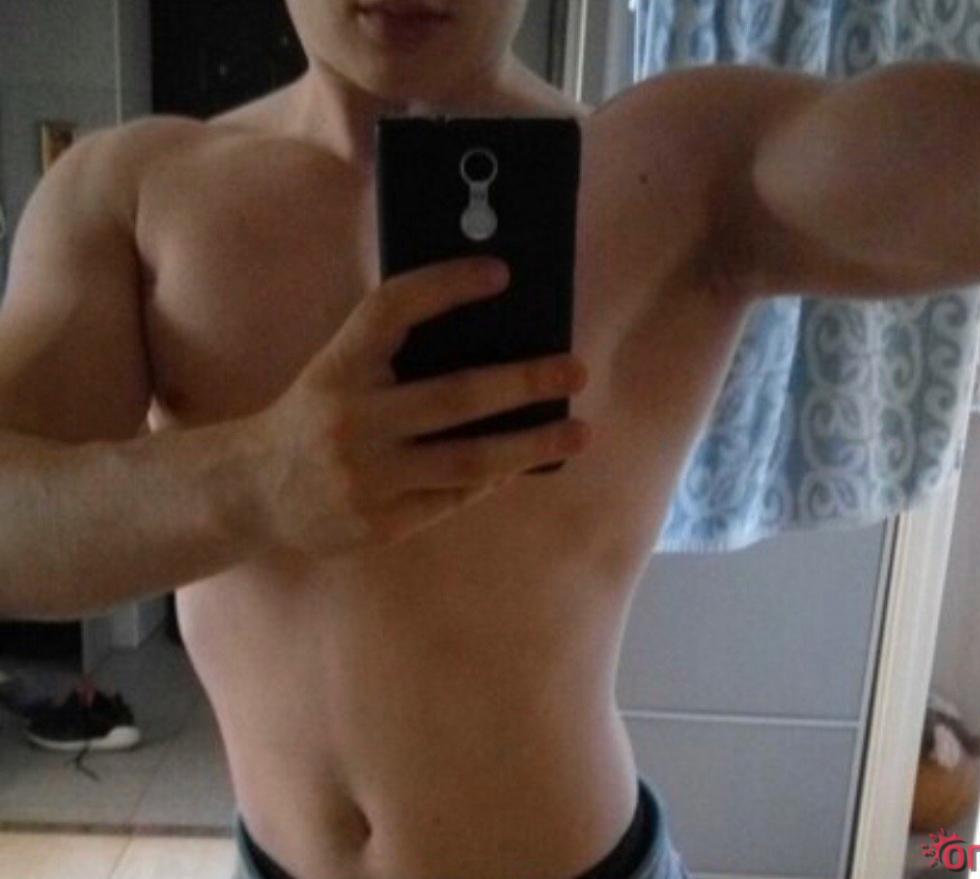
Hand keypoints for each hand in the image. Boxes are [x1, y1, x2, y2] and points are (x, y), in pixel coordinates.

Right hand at [245, 256, 590, 555]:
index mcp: (337, 368)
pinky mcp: (380, 523)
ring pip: (467, 461)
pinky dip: (494, 479)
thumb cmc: (313, 420)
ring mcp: (366, 477)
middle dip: (522, 381)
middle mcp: (351, 420)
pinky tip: (523, 464)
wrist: (251, 493)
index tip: (501, 272)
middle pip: (453, 395)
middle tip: (575, 369)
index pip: (392, 310)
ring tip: (578, 431)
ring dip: (530, 445)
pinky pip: (454, 499)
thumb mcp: (336, 374)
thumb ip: (393, 357)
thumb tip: (491, 346)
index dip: (446, 286)